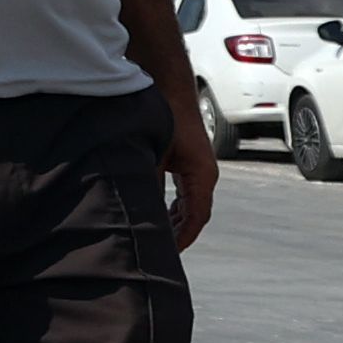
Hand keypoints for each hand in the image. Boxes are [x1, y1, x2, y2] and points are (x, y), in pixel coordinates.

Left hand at [160, 88, 217, 251]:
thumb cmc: (164, 118)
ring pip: (189, 204)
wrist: (169, 87)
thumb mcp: (152, 155)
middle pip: (194, 214)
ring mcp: (197, 168)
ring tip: (158, 239)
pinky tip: (156, 214)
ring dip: (175, 221)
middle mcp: (204, 174)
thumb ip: (148, 183)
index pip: (196, 217)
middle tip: (161, 254)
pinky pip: (183, 193)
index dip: (183, 238)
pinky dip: (172, 207)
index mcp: (201, 175)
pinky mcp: (187, 162)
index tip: (170, 254)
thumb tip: (138, 210)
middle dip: (179, 234)